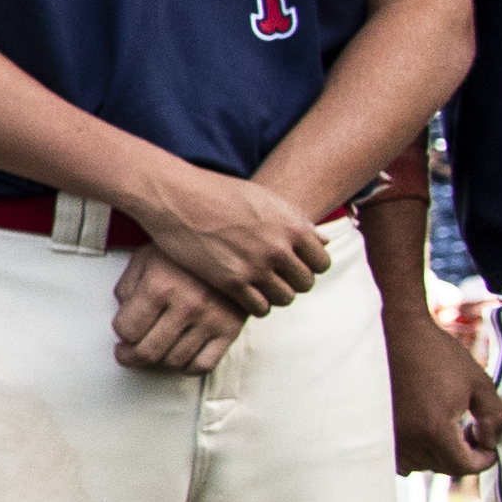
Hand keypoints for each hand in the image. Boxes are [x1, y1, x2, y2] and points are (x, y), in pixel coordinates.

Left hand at [110, 246, 246, 376]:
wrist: (231, 245)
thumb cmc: (184, 254)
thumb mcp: (145, 260)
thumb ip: (127, 289)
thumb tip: (123, 319)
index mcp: (161, 286)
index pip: (127, 330)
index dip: (120, 335)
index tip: (123, 334)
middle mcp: (188, 305)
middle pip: (148, 351)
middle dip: (131, 356)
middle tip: (127, 353)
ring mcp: (212, 319)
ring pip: (174, 361)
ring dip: (159, 360)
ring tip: (155, 349)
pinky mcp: (231, 329)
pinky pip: (204, 364)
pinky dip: (187, 367)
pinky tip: (179, 355)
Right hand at [119, 166, 326, 314]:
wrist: (177, 197)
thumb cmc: (220, 193)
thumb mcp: (266, 199)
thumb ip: (297, 221)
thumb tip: (324, 242)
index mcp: (293, 226)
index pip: (321, 263)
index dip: (309, 266)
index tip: (292, 265)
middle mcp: (279, 248)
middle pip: (306, 283)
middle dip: (292, 282)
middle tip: (275, 277)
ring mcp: (255, 266)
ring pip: (285, 298)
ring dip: (275, 296)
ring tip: (261, 288)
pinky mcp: (230, 282)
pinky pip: (259, 308)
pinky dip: (256, 305)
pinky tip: (245, 295)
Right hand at [388, 311, 501, 476]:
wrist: (390, 331)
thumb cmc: (435, 353)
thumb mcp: (479, 381)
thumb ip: (494, 417)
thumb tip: (488, 441)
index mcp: (434, 429)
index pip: (464, 466)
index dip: (483, 458)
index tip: (487, 444)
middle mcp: (406, 440)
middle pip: (442, 467)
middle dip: (462, 453)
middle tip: (469, 429)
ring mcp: (384, 437)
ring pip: (418, 465)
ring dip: (435, 454)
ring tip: (443, 427)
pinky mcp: (370, 430)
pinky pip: (396, 458)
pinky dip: (412, 451)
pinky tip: (418, 429)